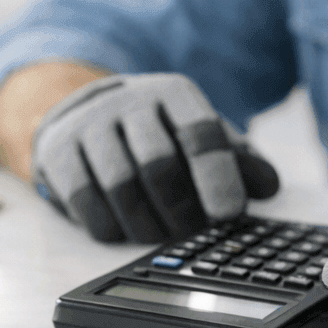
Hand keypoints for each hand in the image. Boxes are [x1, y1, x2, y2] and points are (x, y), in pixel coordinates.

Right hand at [31, 73, 279, 242]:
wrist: (86, 112)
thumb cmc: (158, 132)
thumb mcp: (200, 135)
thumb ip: (240, 160)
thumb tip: (268, 186)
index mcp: (174, 94)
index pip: (200, 133)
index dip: (218, 177)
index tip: (229, 215)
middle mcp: (130, 103)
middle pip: (158, 163)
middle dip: (180, 209)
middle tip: (191, 230)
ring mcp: (90, 126)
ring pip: (121, 186)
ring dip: (146, 223)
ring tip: (159, 233)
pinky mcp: (58, 153)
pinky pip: (84, 200)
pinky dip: (110, 226)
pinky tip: (124, 228)